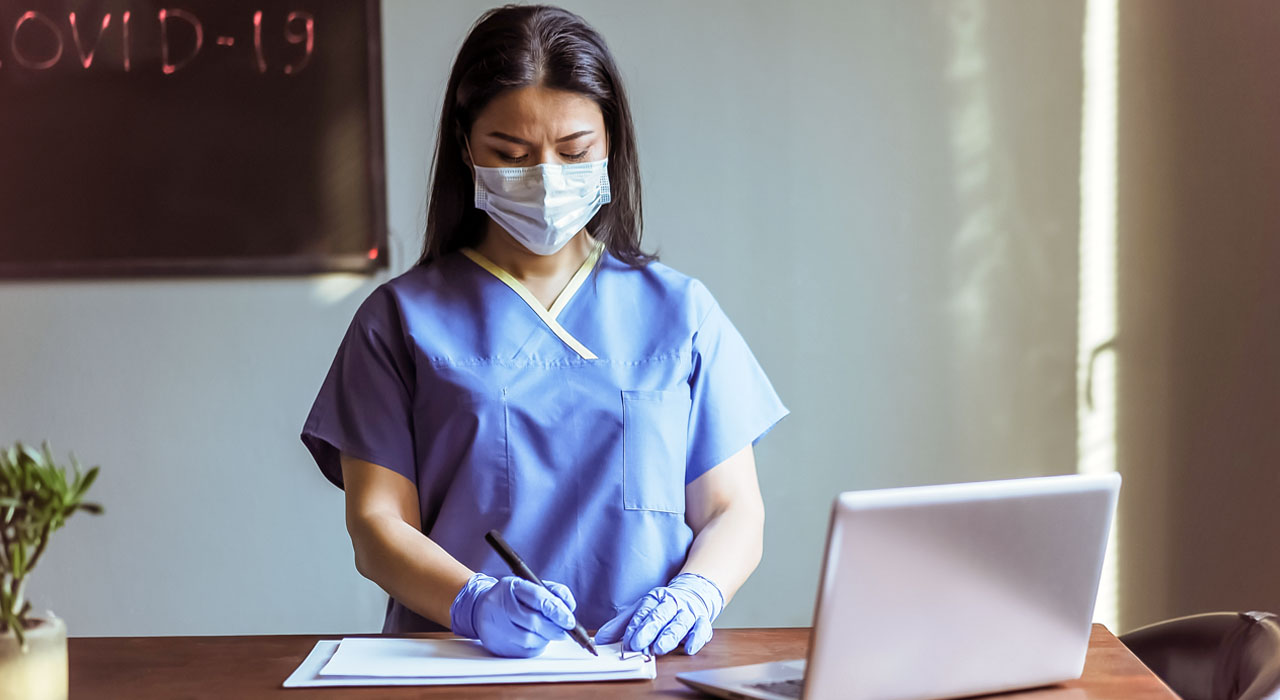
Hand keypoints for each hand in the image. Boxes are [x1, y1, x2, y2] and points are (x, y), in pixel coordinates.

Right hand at [449, 572, 578, 657]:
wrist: (480, 608)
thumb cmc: (511, 597)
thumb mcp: (529, 585)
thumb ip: (552, 592)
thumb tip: (569, 607)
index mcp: (510, 587)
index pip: (538, 599)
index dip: (557, 611)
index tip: (570, 621)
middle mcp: (499, 606)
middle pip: (534, 622)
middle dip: (554, 628)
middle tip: (565, 630)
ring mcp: (495, 627)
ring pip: (529, 640)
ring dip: (545, 638)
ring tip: (548, 633)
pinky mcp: (495, 645)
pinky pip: (522, 652)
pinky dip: (536, 647)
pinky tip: (536, 639)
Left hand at [593, 572, 724, 655]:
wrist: (694, 593)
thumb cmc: (663, 607)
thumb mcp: (641, 610)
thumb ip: (620, 625)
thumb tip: (601, 639)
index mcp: (655, 598)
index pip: (643, 612)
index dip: (634, 627)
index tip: (626, 641)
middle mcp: (672, 603)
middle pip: (660, 615)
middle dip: (649, 630)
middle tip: (638, 644)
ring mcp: (688, 612)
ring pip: (679, 623)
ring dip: (669, 636)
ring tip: (659, 648)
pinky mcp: (702, 622)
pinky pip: (702, 629)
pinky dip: (696, 638)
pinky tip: (689, 648)